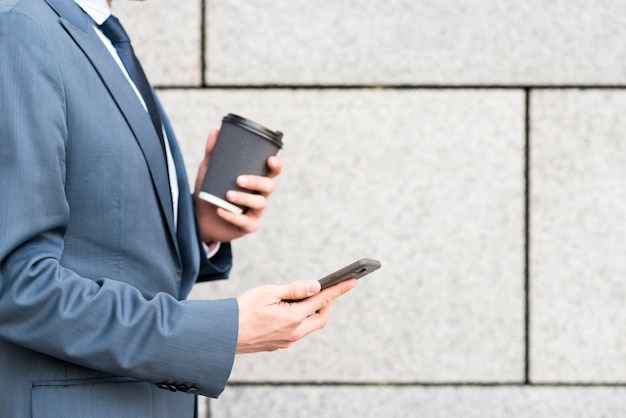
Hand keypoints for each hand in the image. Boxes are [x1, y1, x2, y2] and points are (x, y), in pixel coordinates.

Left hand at [193, 129, 282, 242]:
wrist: (199, 217)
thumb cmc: (210, 191)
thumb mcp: (210, 171)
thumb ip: (213, 152)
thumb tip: (215, 131)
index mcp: (255, 180)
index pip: (272, 172)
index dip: (276, 166)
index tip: (271, 160)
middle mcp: (259, 195)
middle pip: (269, 186)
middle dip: (256, 182)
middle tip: (239, 179)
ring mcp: (255, 211)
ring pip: (259, 203)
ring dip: (244, 198)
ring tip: (227, 195)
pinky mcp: (248, 226)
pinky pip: (245, 221)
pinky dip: (232, 216)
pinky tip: (221, 210)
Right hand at [235, 278, 357, 353]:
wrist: (222, 335)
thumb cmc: (242, 310)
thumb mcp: (268, 292)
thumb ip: (294, 289)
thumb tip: (315, 286)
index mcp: (293, 318)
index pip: (322, 300)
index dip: (339, 289)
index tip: (353, 281)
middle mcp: (293, 333)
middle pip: (320, 318)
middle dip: (326, 303)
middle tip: (325, 290)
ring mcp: (286, 341)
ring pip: (308, 326)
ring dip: (311, 312)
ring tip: (304, 298)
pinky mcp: (278, 344)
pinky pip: (296, 331)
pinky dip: (299, 319)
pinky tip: (289, 310)